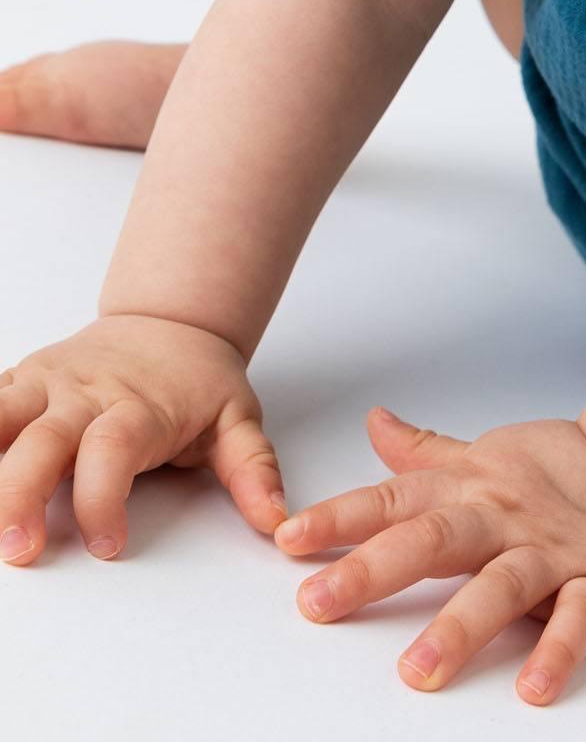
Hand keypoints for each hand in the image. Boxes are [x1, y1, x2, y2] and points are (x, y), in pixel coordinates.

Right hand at [0, 313, 287, 563]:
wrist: (172, 320)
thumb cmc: (199, 381)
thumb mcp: (237, 419)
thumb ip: (253, 470)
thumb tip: (276, 521)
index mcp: (137, 407)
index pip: (114, 452)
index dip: (106, 499)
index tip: (108, 546)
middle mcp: (84, 395)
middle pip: (42, 442)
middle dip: (21, 497)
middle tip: (18, 550)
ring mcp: (46, 386)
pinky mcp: (19, 382)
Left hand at [273, 404, 585, 702]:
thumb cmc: (558, 472)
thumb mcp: (487, 454)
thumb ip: (425, 452)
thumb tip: (374, 423)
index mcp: (471, 489)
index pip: (395, 501)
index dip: (340, 518)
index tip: (286, 539)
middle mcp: (503, 519)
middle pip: (434, 540)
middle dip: (374, 569)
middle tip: (318, 602)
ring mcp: (550, 553)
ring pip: (501, 586)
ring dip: (459, 627)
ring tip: (418, 671)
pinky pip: (577, 619)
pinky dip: (557, 651)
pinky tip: (533, 687)